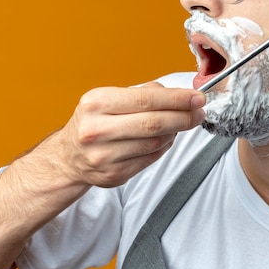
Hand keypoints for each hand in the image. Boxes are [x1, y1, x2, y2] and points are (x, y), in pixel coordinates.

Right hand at [44, 82, 205, 187]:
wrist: (69, 156)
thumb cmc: (96, 121)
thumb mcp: (109, 98)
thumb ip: (143, 94)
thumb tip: (179, 94)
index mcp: (96, 103)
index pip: (147, 100)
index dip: (177, 99)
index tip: (197, 97)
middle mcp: (96, 130)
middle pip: (153, 123)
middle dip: (183, 117)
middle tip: (200, 112)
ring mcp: (104, 155)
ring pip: (154, 142)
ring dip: (175, 132)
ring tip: (183, 123)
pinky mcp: (114, 174)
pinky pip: (150, 158)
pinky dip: (164, 147)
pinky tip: (167, 138)